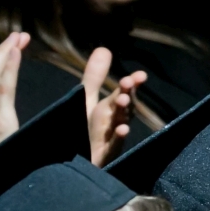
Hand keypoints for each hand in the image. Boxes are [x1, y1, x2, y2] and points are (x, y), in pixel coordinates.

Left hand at [82, 47, 145, 165]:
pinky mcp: (103, 156)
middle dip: (126, 95)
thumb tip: (104, 48)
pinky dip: (118, 138)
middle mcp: (113, 123)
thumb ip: (95, 77)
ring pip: (120, 125)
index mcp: (109, 109)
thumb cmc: (83, 130)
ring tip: (124, 100)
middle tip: (129, 82)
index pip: (123, 94)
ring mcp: (109, 140)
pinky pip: (113, 147)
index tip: (140, 76)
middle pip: (123, 108)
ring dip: (123, 113)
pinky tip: (122, 129)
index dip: (131, 84)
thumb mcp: (86, 100)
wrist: (70, 161)